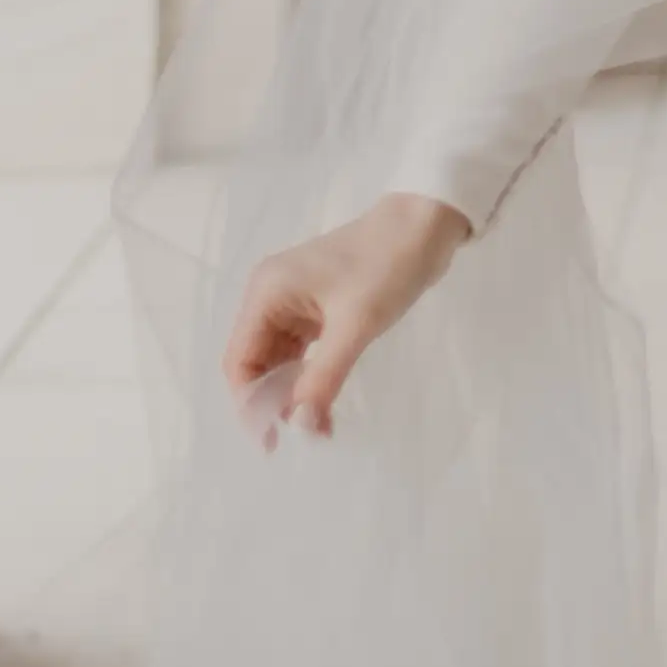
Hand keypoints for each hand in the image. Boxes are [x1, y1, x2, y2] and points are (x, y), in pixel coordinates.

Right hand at [224, 190, 470, 439]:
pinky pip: (303, 350)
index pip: (240, 360)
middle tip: (305, 436)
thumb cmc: (386, 267)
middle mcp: (271, 297)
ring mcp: (295, 301)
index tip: (272, 441)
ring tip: (321, 427)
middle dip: (275, 401)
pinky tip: (327, 403)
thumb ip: (322, 378)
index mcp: (266, 294)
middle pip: (257, 362)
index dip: (250, 404)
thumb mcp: (354, 326)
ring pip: (281, 359)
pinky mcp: (318, 306)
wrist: (426, 225)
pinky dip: (312, 376)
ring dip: (295, 393)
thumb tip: (300, 427)